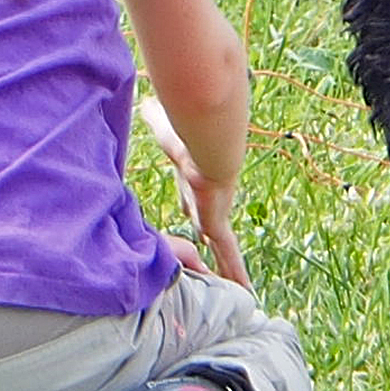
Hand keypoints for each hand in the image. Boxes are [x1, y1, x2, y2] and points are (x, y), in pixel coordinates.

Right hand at [142, 94, 248, 288]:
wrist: (209, 144)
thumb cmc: (186, 134)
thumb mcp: (166, 129)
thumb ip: (156, 117)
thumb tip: (143, 99)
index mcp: (195, 180)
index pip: (194, 199)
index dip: (194, 208)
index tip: (195, 217)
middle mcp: (208, 200)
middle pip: (208, 225)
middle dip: (210, 238)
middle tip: (210, 255)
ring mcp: (216, 214)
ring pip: (221, 246)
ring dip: (226, 265)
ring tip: (235, 285)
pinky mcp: (219, 226)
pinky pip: (228, 256)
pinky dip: (236, 272)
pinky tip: (246, 291)